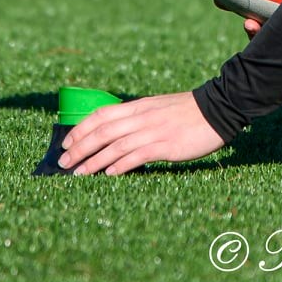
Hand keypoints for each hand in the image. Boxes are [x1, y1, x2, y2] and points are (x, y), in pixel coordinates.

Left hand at [57, 92, 228, 175]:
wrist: (218, 109)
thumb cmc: (188, 112)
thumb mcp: (158, 109)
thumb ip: (138, 119)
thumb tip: (116, 134)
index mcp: (138, 107)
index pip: (101, 115)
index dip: (80, 129)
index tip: (66, 144)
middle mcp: (141, 117)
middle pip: (102, 131)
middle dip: (79, 147)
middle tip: (64, 164)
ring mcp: (153, 131)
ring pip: (115, 145)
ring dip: (94, 161)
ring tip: (79, 174)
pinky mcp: (166, 145)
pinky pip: (137, 155)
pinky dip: (120, 165)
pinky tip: (109, 174)